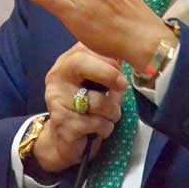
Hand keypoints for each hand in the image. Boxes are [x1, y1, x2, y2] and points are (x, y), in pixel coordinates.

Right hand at [33, 43, 126, 172]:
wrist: (64, 139)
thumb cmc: (87, 105)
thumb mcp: (98, 82)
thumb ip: (110, 68)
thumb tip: (132, 58)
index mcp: (68, 61)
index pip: (88, 47)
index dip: (111, 59)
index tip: (122, 72)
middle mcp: (57, 76)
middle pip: (83, 64)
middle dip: (109, 75)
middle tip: (122, 86)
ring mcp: (56, 99)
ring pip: (97, 101)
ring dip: (113, 111)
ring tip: (110, 115)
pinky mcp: (62, 123)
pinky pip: (96, 123)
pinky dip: (106, 128)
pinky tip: (100, 129)